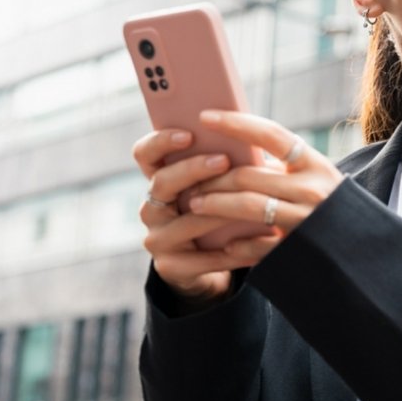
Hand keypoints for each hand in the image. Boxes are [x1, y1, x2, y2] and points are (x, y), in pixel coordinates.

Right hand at [131, 128, 262, 302]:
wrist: (210, 264)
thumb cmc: (218, 215)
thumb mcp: (217, 189)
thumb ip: (223, 166)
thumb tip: (250, 141)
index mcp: (160, 181)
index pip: (145, 155)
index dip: (160, 141)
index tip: (188, 134)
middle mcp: (152, 208)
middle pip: (162, 182)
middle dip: (193, 169)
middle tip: (223, 160)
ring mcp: (157, 238)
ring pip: (186, 221)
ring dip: (218, 211)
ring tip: (248, 203)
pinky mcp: (170, 267)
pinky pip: (202, 258)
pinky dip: (232, 251)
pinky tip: (255, 244)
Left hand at [187, 110, 344, 239]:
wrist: (361, 250)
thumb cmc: (328, 207)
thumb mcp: (314, 178)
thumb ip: (281, 168)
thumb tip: (232, 151)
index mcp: (315, 164)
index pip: (270, 135)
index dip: (236, 123)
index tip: (206, 116)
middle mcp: (312, 188)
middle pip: (249, 175)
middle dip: (212, 177)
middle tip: (188, 181)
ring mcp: (305, 218)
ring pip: (247, 205)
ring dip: (214, 204)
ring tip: (194, 203)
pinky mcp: (297, 246)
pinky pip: (257, 244)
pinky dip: (237, 244)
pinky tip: (224, 244)